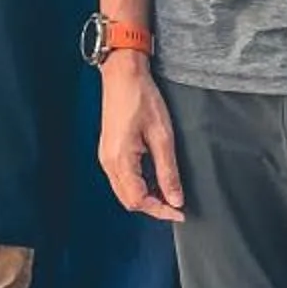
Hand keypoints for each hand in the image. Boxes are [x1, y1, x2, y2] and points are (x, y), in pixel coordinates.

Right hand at [97, 56, 185, 221]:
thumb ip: (168, 171)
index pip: (139, 200)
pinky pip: (122, 179)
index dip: (161, 210)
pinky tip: (154, 179)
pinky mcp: (109, 151)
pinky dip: (138, 186)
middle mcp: (108, 162)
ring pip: (124, 192)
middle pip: (129, 200)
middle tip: (176, 205)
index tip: (181, 212)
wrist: (123, 75)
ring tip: (168, 193)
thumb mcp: (162, 136)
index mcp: (120, 160)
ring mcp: (106, 157)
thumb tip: (175, 199)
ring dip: (146, 197)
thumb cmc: (141, 98)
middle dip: (153, 207)